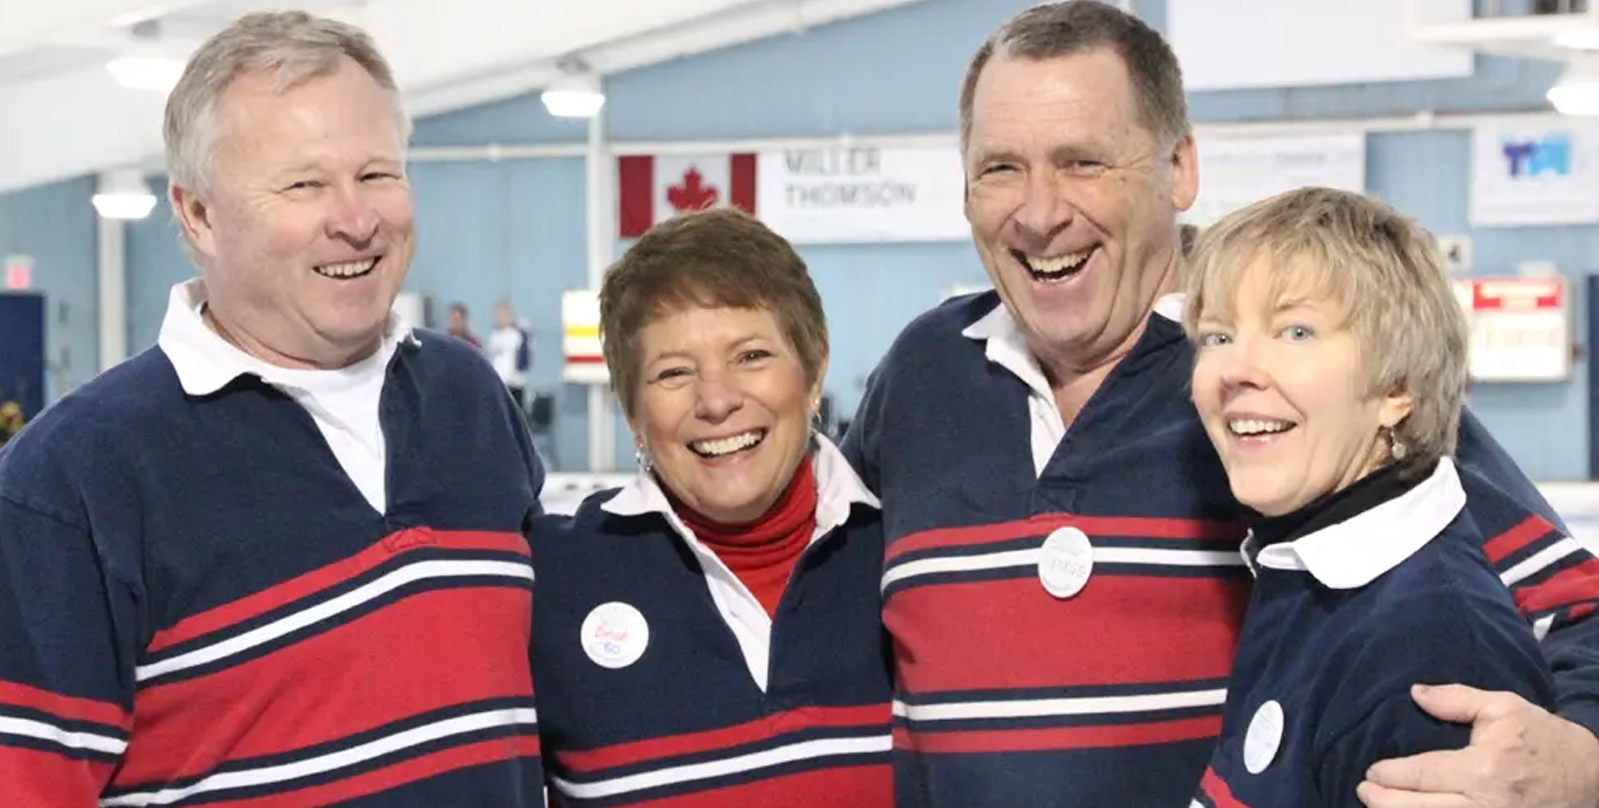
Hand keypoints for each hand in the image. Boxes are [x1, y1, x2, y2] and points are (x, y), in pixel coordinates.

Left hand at [1356, 684, 1598, 807]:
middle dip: (1385, 802)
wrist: (1593, 778)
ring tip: (1379, 806)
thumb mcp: (1504, 708)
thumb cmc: (1545, 739)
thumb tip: (1414, 693)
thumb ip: (1456, 699)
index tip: (1373, 770)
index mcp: (1484, 768)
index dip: (1392, 774)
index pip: (1423, 774)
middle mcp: (1485, 804)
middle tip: (1364, 790)